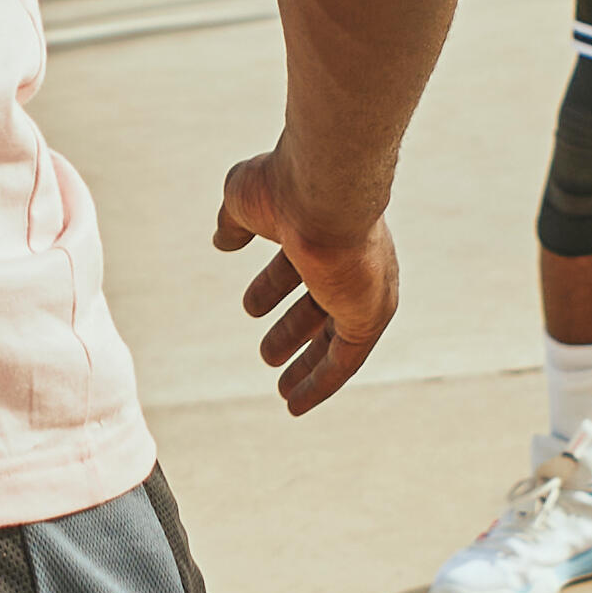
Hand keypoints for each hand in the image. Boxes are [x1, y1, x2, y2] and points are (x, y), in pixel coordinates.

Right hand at [213, 165, 400, 419]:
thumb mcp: (244, 200)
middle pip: (322, 303)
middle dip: (293, 329)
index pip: (298, 263)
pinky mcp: (370, 316)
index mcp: (323, 227)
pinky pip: (345, 361)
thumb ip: (234, 221)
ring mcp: (364, 289)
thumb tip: (222, 240)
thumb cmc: (284, 187)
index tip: (251, 308)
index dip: (273, 286)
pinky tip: (294, 405)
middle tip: (267, 353)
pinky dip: (321, 383)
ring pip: (334, 337)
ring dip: (305, 363)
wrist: (323, 191)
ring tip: (279, 386)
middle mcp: (350, 260)